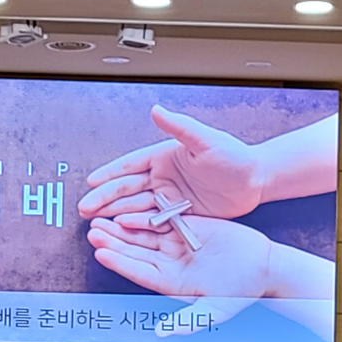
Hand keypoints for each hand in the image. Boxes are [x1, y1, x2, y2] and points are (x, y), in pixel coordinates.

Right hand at [78, 106, 266, 220]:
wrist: (256, 181)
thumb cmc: (235, 156)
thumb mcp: (207, 140)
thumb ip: (180, 127)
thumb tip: (157, 110)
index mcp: (164, 157)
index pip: (130, 165)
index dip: (111, 173)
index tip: (92, 180)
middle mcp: (163, 177)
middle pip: (127, 188)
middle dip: (105, 198)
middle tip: (85, 208)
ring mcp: (169, 198)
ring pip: (136, 207)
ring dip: (116, 213)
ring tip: (97, 222)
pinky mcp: (179, 215)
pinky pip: (154, 222)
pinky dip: (137, 227)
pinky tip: (123, 231)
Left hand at [88, 213, 337, 341]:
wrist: (264, 267)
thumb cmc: (241, 291)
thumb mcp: (215, 310)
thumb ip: (188, 321)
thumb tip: (163, 333)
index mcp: (170, 283)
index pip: (138, 272)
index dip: (119, 262)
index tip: (101, 253)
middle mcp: (168, 263)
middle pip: (134, 251)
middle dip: (113, 241)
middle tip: (93, 231)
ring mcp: (176, 243)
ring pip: (142, 234)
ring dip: (122, 226)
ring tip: (101, 219)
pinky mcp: (187, 226)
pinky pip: (161, 218)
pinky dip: (145, 214)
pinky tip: (127, 210)